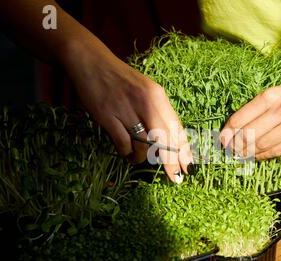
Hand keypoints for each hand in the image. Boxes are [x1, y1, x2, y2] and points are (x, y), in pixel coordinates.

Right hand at [61, 42, 191, 182]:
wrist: (92, 62)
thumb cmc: (122, 79)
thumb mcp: (147, 90)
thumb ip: (159, 112)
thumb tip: (172, 139)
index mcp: (158, 95)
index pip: (176, 128)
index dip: (184, 150)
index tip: (188, 166)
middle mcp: (145, 102)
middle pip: (164, 140)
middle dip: (171, 162)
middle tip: (175, 178)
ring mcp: (126, 110)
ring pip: (143, 145)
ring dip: (143, 158)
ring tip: (139, 159)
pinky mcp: (107, 117)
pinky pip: (124, 144)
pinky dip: (127, 153)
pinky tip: (127, 154)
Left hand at [220, 75, 280, 159]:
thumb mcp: (280, 91)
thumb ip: (260, 106)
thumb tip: (237, 127)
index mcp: (271, 96)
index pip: (241, 117)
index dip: (228, 131)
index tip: (222, 139)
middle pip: (249, 134)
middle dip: (235, 145)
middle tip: (229, 151)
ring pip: (261, 145)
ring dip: (247, 153)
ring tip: (240, 155)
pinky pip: (277, 151)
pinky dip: (263, 155)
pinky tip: (257, 156)